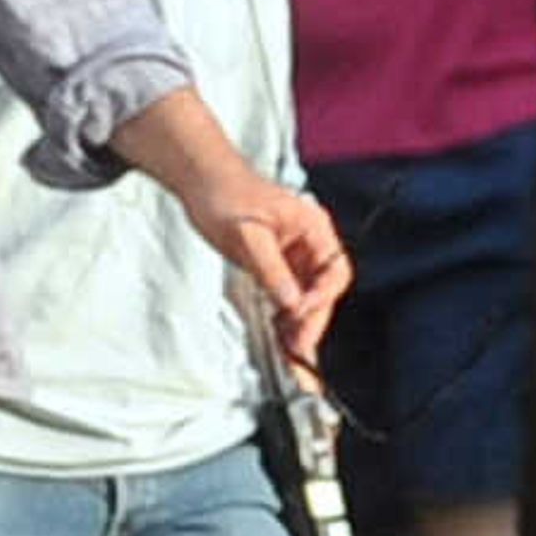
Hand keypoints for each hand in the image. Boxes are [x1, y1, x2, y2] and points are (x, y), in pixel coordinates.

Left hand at [184, 170, 347, 371]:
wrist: (202, 182)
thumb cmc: (225, 195)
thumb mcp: (247, 236)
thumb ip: (271, 270)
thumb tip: (291, 302)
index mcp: (313, 227)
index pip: (333, 271)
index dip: (321, 297)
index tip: (300, 315)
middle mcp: (310, 242)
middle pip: (323, 289)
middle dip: (312, 319)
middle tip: (299, 348)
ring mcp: (294, 255)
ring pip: (307, 297)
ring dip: (300, 324)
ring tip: (292, 353)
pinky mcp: (277, 265)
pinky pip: (289, 295)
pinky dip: (285, 317)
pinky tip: (280, 337)